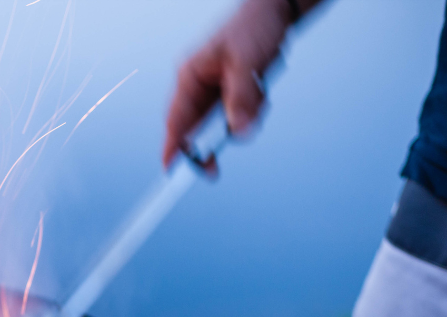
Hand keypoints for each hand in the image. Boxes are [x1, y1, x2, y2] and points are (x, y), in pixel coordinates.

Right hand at [161, 0, 293, 167]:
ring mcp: (215, 92)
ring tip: (258, 94)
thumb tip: (237, 133)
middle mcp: (198, 87)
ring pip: (222, 125)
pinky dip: (253, 111)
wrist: (276, 11)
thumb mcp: (246, 62)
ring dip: (242, 119)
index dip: (171, 147)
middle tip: (214, 168)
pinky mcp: (232, 94)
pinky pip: (239, 116)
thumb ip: (240, 99)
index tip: (170, 170)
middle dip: (213, 141)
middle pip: (196, 130)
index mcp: (190, 77)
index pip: (175, 120)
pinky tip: (261, 90)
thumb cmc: (254, 25)